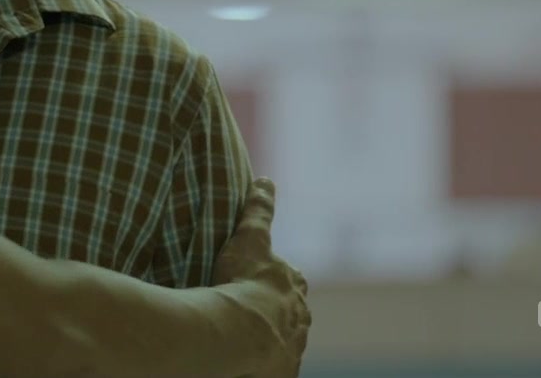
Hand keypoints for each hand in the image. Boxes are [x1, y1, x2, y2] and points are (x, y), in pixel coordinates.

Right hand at [213, 177, 309, 377]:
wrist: (240, 331)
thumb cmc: (243, 283)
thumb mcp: (250, 239)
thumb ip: (259, 210)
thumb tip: (267, 180)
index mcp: (293, 284)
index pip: (290, 278)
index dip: (275, 278)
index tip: (259, 280)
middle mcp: (300, 316)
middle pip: (291, 310)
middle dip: (277, 310)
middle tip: (250, 310)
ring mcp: (293, 344)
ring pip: (285, 338)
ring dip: (271, 337)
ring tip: (245, 338)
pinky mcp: (282, 369)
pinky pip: (274, 365)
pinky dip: (265, 362)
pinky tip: (248, 361)